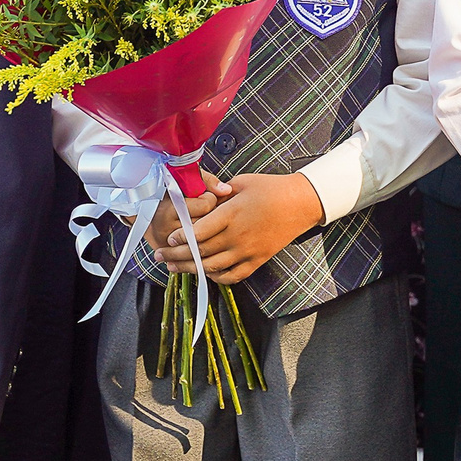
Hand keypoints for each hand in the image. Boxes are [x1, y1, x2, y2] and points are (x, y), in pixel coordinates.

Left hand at [152, 172, 324, 283]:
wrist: (301, 203)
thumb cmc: (270, 188)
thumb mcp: (241, 182)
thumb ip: (218, 194)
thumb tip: (197, 201)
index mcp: (232, 214)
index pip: (199, 231)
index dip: (181, 238)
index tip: (168, 239)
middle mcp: (238, 236)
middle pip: (201, 251)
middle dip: (177, 255)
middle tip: (160, 256)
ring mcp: (248, 251)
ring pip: (213, 267)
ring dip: (190, 269)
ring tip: (174, 268)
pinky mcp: (257, 260)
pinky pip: (233, 275)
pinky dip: (216, 277)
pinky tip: (205, 273)